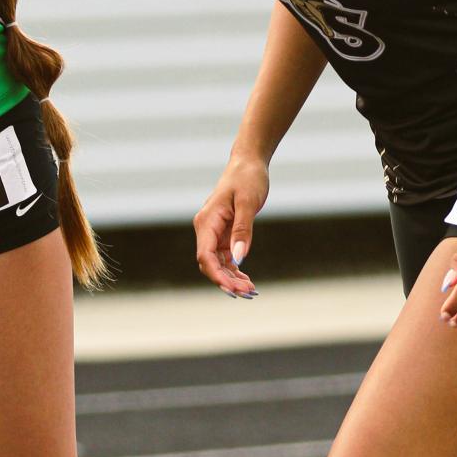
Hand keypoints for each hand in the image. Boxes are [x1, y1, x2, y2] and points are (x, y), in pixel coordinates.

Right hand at [193, 154, 267, 297]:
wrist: (248, 164)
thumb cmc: (247, 179)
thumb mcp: (248, 203)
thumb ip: (243, 231)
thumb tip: (239, 258)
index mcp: (207, 221)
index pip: (205, 255)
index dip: (216, 275)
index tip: (232, 288)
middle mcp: (206, 229)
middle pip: (210, 263)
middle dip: (226, 281)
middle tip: (247, 293)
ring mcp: (214, 233)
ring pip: (218, 264)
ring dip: (232, 278)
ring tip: (250, 290)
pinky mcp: (224, 234)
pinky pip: (226, 258)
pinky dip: (235, 270)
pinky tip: (247, 281)